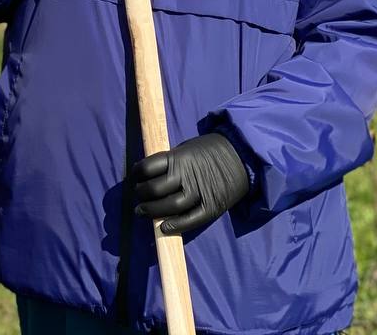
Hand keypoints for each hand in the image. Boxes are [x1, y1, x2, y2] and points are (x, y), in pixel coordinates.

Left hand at [130, 133, 249, 235]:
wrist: (242, 156)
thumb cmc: (210, 151)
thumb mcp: (186, 148)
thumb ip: (170, 162)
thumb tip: (149, 175)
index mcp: (178, 157)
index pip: (147, 167)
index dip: (137, 174)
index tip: (135, 177)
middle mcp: (186, 175)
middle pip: (154, 189)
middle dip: (141, 195)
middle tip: (138, 198)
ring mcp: (198, 192)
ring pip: (169, 206)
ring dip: (152, 211)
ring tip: (142, 212)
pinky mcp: (210, 207)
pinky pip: (189, 220)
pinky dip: (174, 225)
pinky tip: (163, 227)